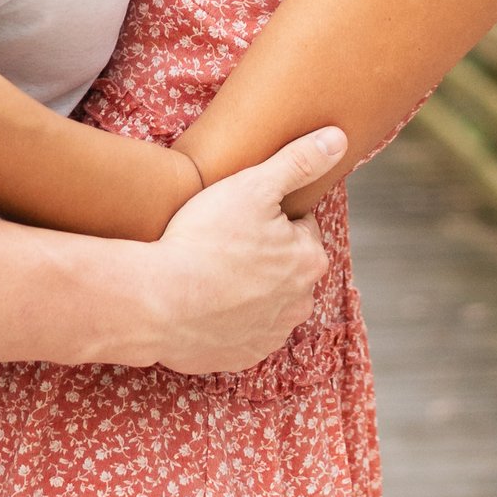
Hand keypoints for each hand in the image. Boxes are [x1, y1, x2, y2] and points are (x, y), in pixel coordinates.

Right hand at [134, 126, 342, 374]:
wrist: (158, 302)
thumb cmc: (205, 240)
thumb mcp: (254, 185)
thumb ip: (300, 160)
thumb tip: (339, 138)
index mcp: (309, 260)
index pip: (298, 227)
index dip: (267, 215)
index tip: (238, 215)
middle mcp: (300, 303)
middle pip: (284, 266)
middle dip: (261, 254)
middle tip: (221, 242)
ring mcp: (270, 335)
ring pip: (264, 300)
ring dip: (245, 288)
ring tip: (208, 271)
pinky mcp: (240, 358)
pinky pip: (239, 332)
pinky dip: (225, 319)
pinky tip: (202, 301)